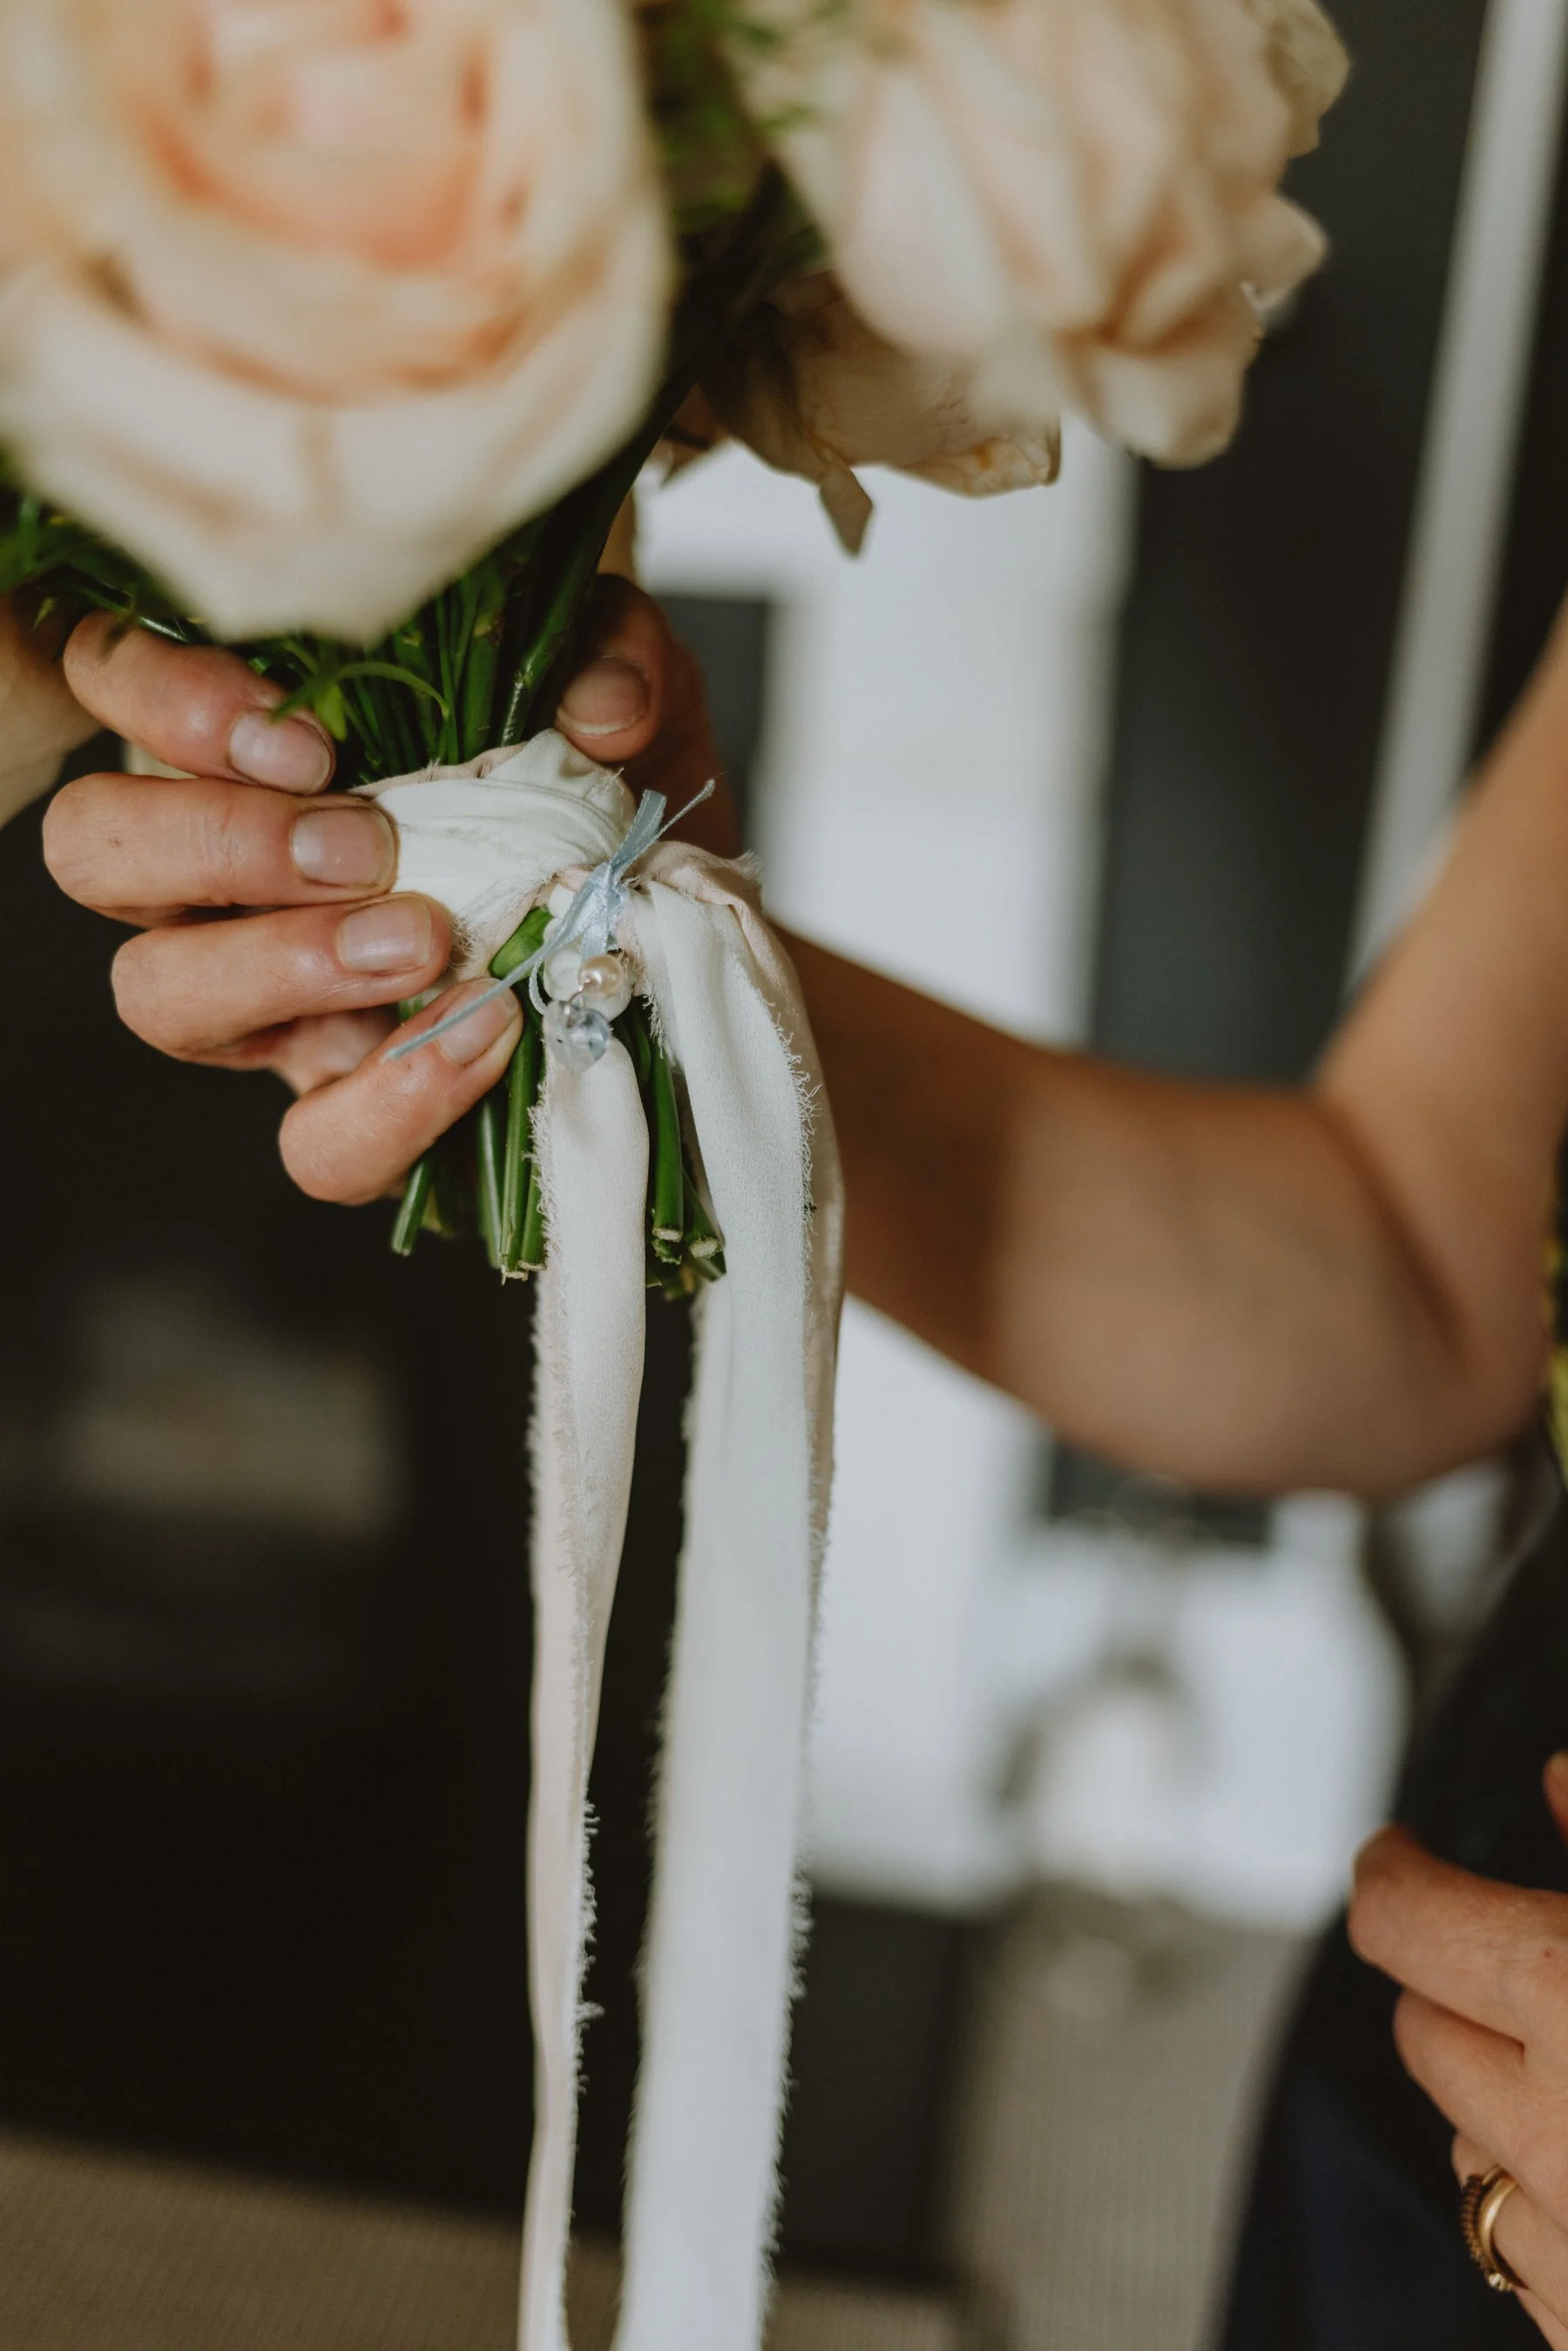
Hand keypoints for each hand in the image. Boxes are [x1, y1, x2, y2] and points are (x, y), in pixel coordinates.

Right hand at [40, 577, 730, 1203]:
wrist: (678, 927)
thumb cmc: (604, 791)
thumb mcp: (625, 689)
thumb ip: (610, 656)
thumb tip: (596, 708)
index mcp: (257, 741)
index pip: (115, 680)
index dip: (164, 698)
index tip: (307, 737)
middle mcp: (227, 871)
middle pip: (94, 847)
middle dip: (215, 840)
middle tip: (363, 846)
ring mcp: (273, 1001)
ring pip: (159, 993)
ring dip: (278, 962)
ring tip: (419, 943)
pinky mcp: (352, 1110)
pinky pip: (312, 1146)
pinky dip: (389, 1104)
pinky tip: (476, 1040)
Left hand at [1350, 1774, 1567, 2346]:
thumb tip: (1555, 1775)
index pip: (1401, 1915)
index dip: (1397, 1872)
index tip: (1400, 1855)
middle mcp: (1550, 2132)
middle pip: (1423, 2027)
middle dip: (1457, 1984)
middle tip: (1529, 1960)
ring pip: (1465, 2149)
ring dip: (1502, 2106)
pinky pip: (1524, 2258)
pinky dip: (1547, 2212)